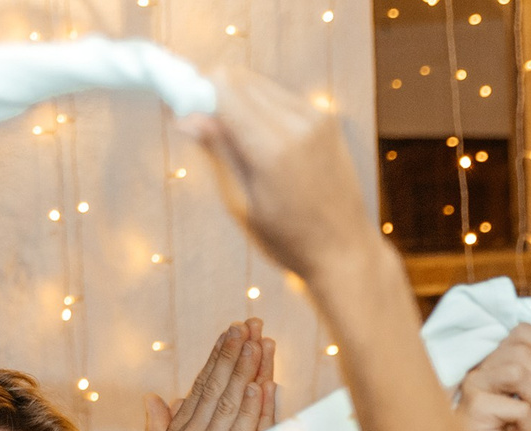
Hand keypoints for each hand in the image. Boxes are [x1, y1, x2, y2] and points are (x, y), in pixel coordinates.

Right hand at [141, 319, 277, 430]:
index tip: (233, 331)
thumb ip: (156, 430)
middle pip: (219, 390)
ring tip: (261, 344)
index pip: (202, 388)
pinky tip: (263, 388)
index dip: (218, 358)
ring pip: (233, 408)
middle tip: (251, 324)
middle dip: (236, 355)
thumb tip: (156, 397)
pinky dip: (254, 413)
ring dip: (248, 374)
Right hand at [182, 71, 380, 279]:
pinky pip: (282, 97)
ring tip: (238, 143)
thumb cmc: (288, 240)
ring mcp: (317, 119)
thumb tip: (184, 117)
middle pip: (239, 77)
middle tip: (204, 126)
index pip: (222, 86)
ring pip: (259, 83)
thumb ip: (216, 154)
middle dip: (215, 93)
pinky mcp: (327, 120)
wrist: (346, 252)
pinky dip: (264, 108)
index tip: (184, 113)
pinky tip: (263, 143)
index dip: (196, 93)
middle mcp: (298, 124)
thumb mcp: (241, 204)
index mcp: (271, 148)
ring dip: (240, 101)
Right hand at [457, 324, 530, 430]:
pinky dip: (528, 425)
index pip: (521, 331)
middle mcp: (483, 368)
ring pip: (517, 371)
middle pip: (522, 351)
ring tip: (530, 413)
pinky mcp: (476, 407)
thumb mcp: (530, 404)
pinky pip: (518, 408)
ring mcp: (476, 385)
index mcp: (496, 361)